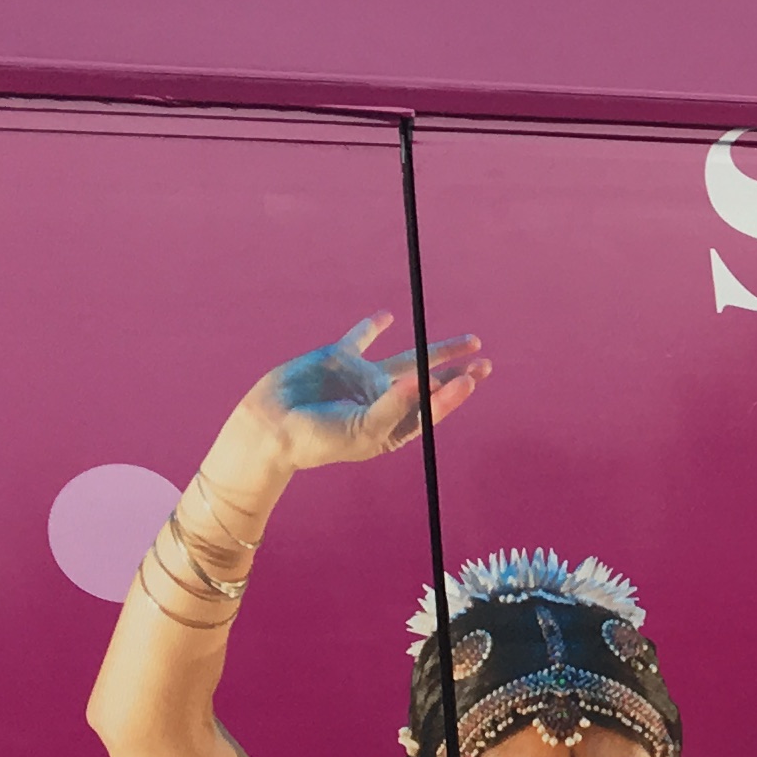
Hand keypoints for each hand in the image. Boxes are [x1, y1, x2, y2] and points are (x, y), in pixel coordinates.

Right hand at [229, 316, 489, 475]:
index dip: (453, 393)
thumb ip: (394, 406)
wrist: (271, 426)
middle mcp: (383, 401)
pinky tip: (388, 317)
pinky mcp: (339, 359)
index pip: (432, 407)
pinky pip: (360, 339)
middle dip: (457, 372)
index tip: (472, 378)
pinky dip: (372, 327)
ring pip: (409, 358)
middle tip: (484, 362)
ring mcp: (362, 379)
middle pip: (430, 381)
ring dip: (436, 350)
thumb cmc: (319, 439)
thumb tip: (424, 380)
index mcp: (393, 425)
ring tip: (469, 342)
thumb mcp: (363, 429)